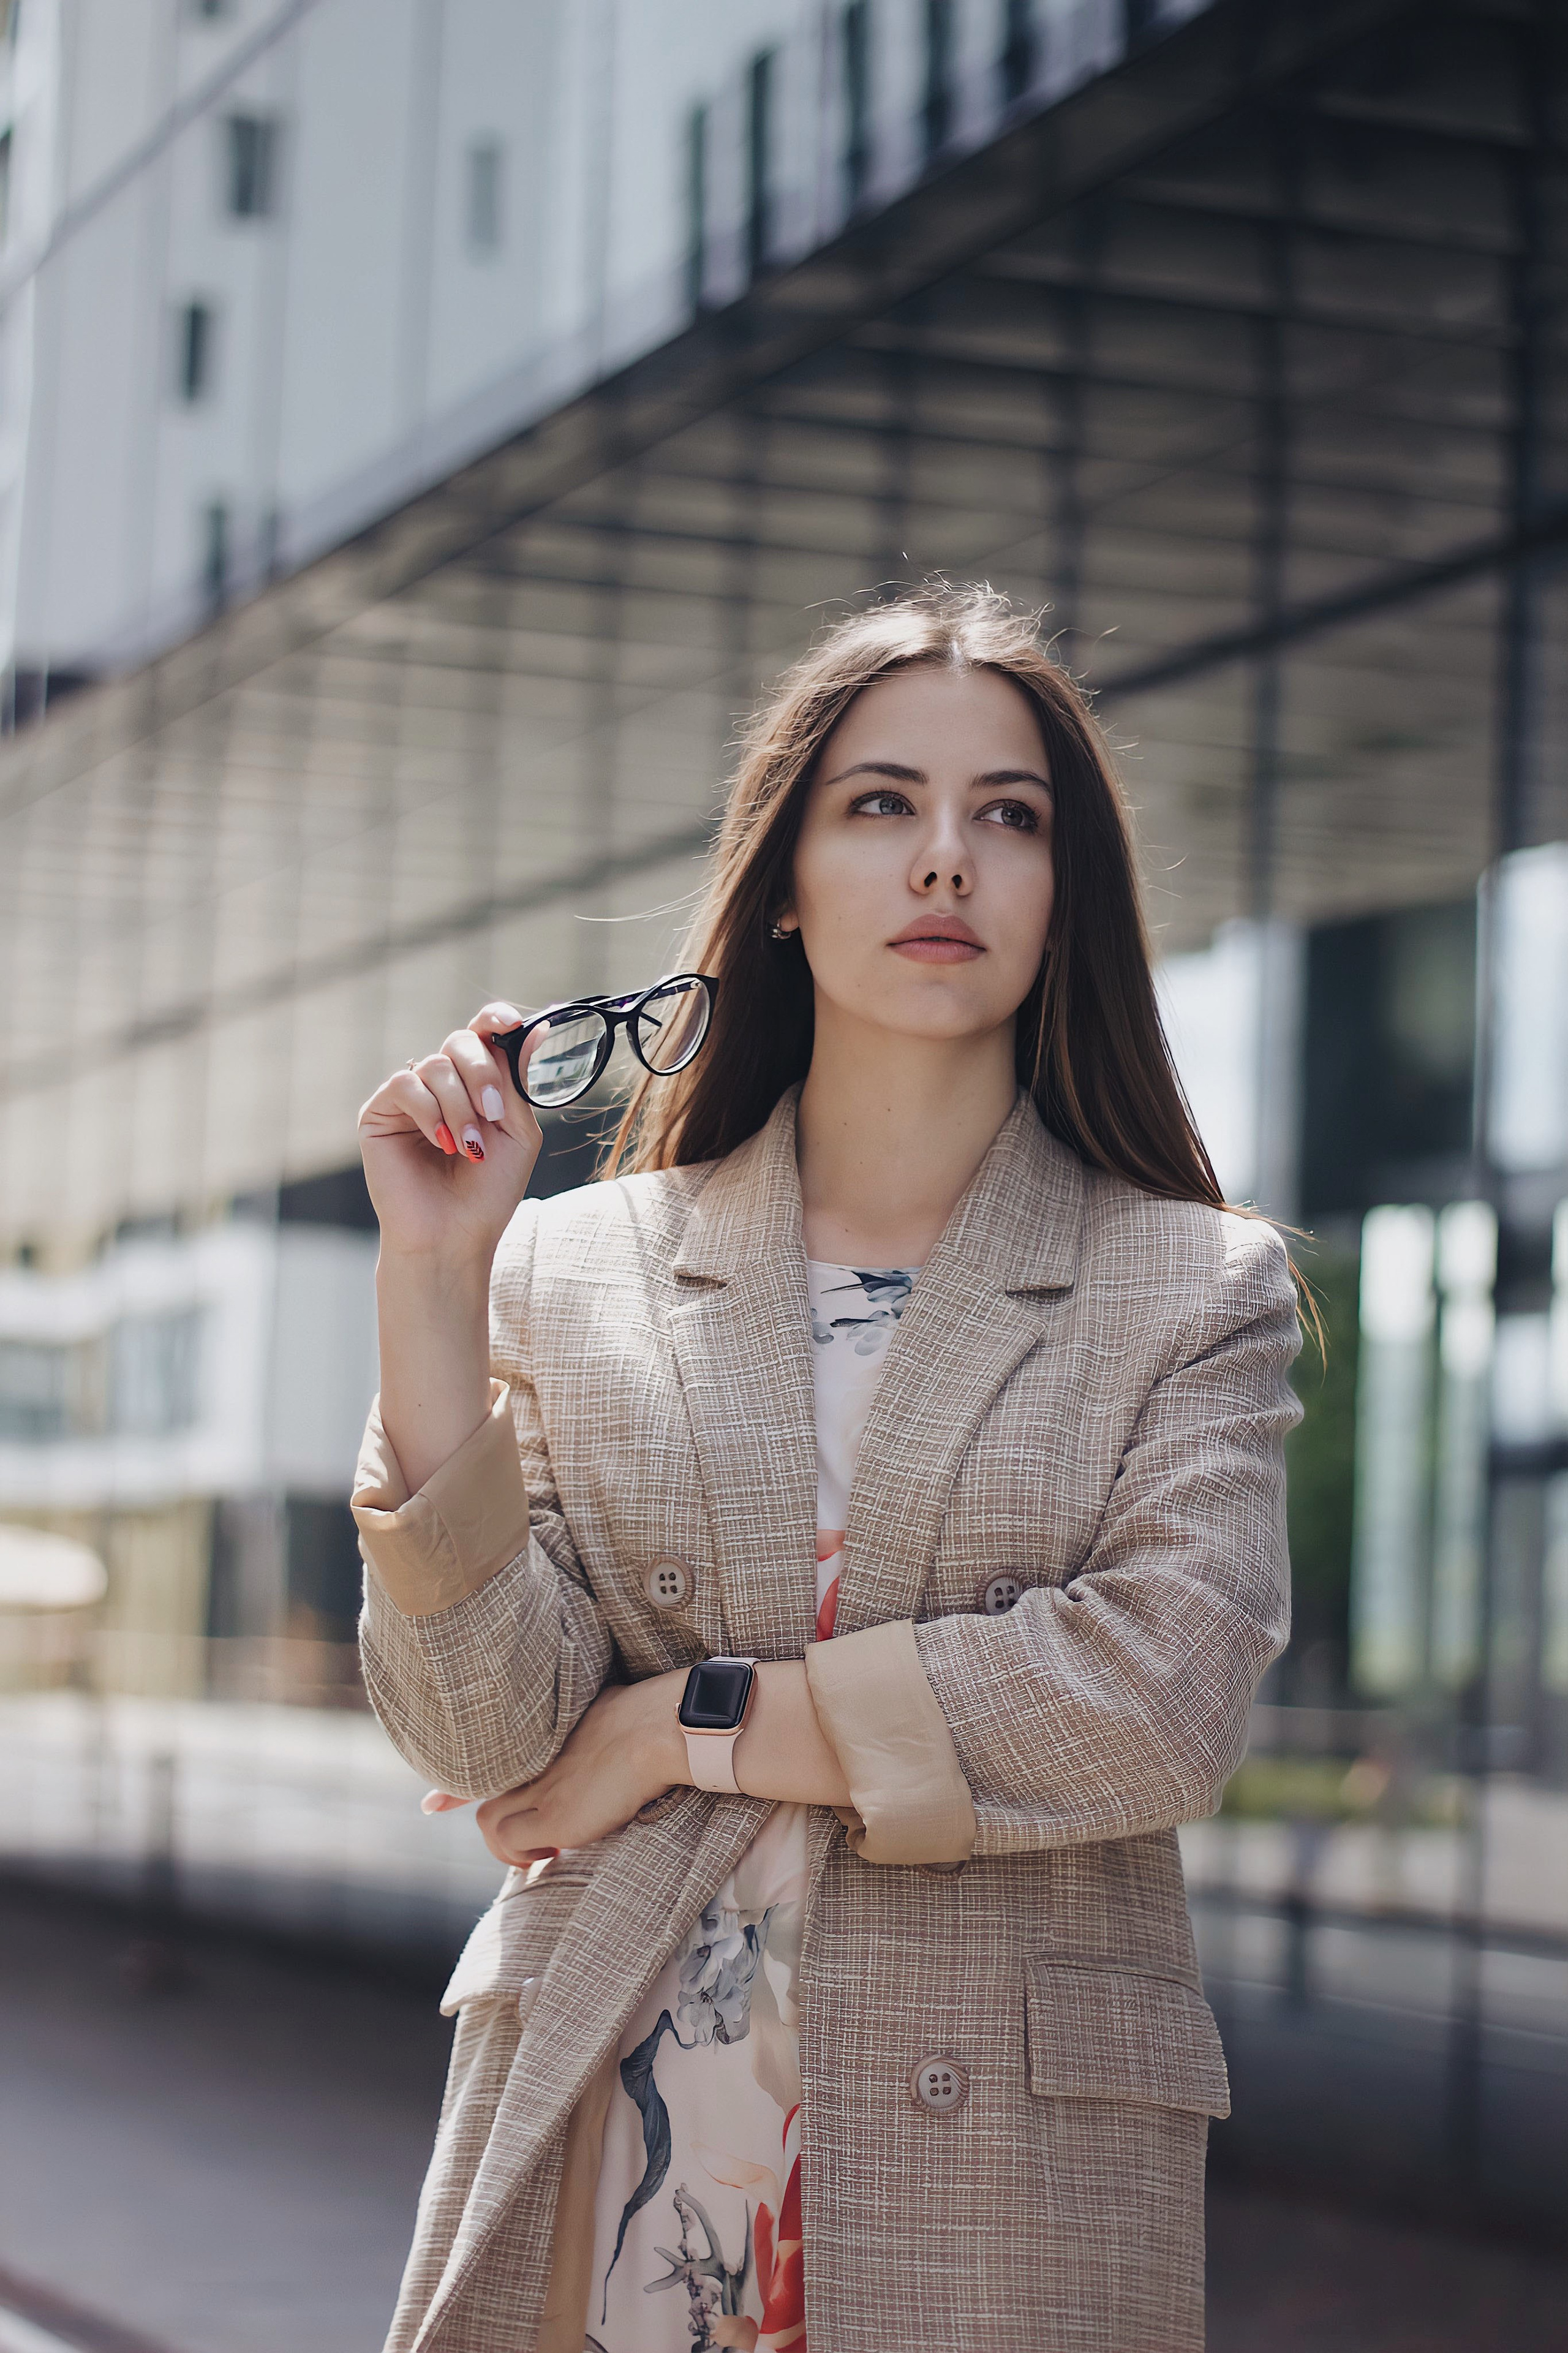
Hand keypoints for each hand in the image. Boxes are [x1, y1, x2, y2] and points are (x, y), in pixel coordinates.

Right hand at [358, 1004, 544, 1267]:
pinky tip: (439, 1143)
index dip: (494, 1019)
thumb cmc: (488, 1191)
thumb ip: (518, 1083)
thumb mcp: (517, 1132)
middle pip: (460, 1042)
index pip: (482, 1035)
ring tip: (468, 1148)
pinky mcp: (379, 1113)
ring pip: (435, 1065)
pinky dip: (429, 1111)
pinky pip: (405, 1084)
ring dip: (459, 1108)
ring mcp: (409, 1097)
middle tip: (492, 1113)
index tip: (510, 1022)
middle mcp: (441, 1085)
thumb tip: (535, 1028)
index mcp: (476, 1085)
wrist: (453, 1236)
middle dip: (481, 1073)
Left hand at [425, 1673, 687, 1867]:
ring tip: (543, 1848)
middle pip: (482, 1796)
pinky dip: (524, 1854)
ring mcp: (537, 1788)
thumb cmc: (644, 1714)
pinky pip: (513, 1844)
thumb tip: (606, 1728)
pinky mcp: (552, 1816)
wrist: (656, 1727)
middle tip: (524, 1840)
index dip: (456, 1788)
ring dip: (509, 1844)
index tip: (433, 1804)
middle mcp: (529, 1760)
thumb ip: (587, 1727)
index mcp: (541, 1734)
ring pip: (488, 1823)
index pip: (485, 1760)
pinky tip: (554, 1851)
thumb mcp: (603, 1708)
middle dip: (492, 1823)